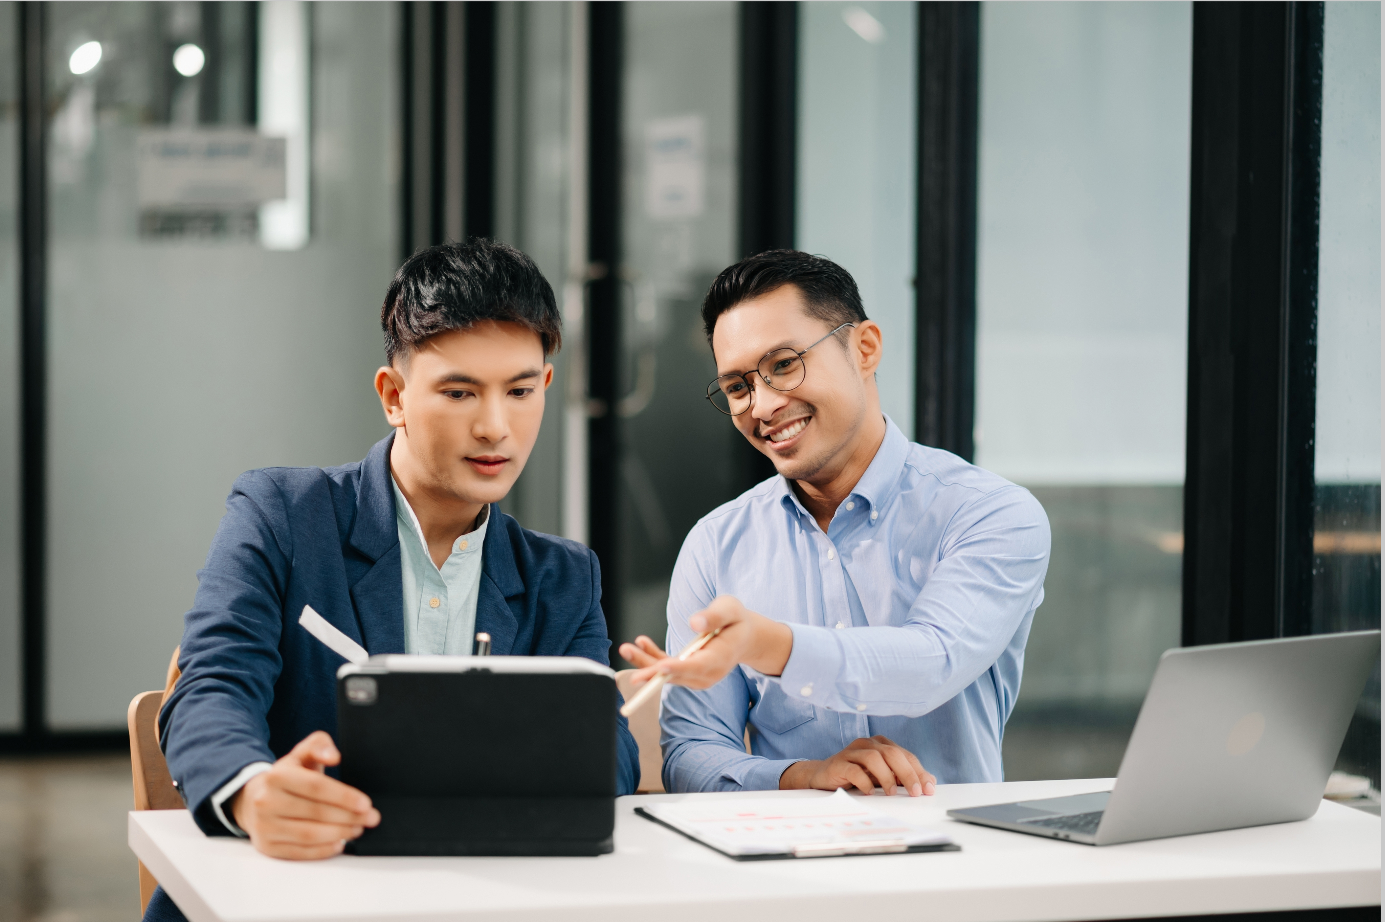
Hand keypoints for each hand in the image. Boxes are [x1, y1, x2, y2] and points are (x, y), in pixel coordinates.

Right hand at [229, 731, 379, 859]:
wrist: (254, 799)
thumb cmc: (287, 776)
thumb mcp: (301, 754)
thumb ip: (320, 746)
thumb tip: (334, 756)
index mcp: (277, 776)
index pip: (316, 787)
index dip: (344, 796)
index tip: (366, 803)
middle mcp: (267, 801)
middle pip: (316, 812)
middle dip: (349, 817)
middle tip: (370, 818)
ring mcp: (264, 826)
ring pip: (309, 835)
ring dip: (339, 834)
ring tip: (357, 829)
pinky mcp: (266, 846)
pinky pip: (299, 852)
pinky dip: (322, 851)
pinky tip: (339, 844)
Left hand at [618, 595, 792, 690]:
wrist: (742, 636)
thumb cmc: (736, 619)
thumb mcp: (731, 609)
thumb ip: (715, 616)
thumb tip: (695, 623)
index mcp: (721, 658)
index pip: (698, 666)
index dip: (679, 668)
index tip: (662, 667)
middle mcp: (707, 673)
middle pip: (677, 675)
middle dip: (654, 673)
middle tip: (633, 676)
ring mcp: (696, 676)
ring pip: (667, 674)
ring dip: (645, 665)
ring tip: (626, 648)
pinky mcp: (686, 672)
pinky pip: (666, 668)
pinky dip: (651, 658)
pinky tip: (641, 643)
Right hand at [779, 736, 936, 796]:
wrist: (823, 776)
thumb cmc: (856, 775)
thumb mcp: (883, 776)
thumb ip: (904, 776)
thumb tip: (931, 781)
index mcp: (881, 744)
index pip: (905, 755)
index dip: (919, 771)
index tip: (928, 789)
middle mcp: (868, 744)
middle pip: (892, 753)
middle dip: (907, 774)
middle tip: (915, 792)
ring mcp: (852, 752)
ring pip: (874, 758)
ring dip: (887, 777)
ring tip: (892, 793)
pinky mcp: (839, 763)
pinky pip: (854, 770)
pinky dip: (864, 781)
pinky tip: (869, 792)